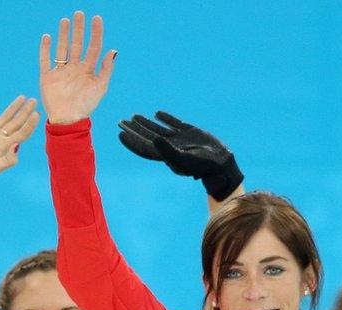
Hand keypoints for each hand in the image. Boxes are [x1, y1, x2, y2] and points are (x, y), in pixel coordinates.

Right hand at [0, 96, 39, 180]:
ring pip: (4, 117)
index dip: (30, 124)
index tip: (36, 113)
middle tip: (34, 100)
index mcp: (5, 146)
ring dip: (13, 107)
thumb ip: (8, 159)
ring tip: (22, 97)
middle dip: (25, 112)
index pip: (22, 133)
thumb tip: (18, 145)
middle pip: (16, 123)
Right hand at [39, 11, 115, 124]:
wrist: (69, 120)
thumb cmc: (86, 106)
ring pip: (62, 48)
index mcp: (88, 70)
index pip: (93, 47)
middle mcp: (74, 68)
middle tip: (79, 13)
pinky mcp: (48, 77)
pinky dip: (45, 49)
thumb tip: (112, 50)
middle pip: (77, 44)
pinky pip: (45, 60)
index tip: (97, 19)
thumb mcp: (100, 87)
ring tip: (65, 21)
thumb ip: (106, 69)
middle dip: (79, 29)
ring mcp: (61, 71)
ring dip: (63, 35)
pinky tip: (47, 37)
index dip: (95, 33)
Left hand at [119, 111, 243, 200]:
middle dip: (134, 130)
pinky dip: (165, 118)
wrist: (220, 162)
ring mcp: (179, 139)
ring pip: (158, 129)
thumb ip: (167, 150)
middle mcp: (170, 147)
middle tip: (121, 121)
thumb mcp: (184, 158)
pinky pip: (174, 124)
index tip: (120, 132)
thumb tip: (154, 139)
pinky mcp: (190, 132)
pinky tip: (157, 113)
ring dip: (146, 123)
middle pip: (147, 137)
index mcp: (165, 155)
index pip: (144, 147)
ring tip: (134, 115)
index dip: (132, 141)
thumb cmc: (202, 165)